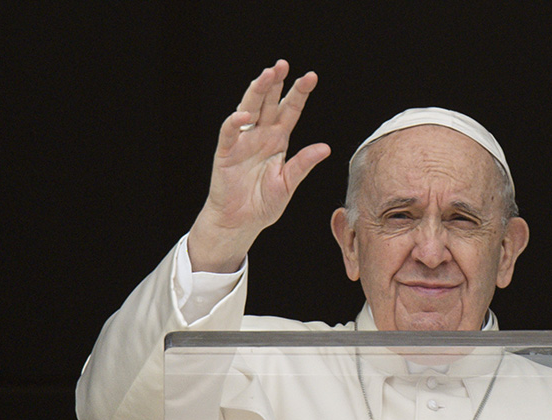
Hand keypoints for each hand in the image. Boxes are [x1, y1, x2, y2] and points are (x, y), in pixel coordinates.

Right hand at [188, 60, 331, 271]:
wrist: (240, 222)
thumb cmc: (263, 204)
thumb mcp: (288, 183)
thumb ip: (303, 164)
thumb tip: (325, 148)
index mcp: (278, 141)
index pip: (290, 111)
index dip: (299, 94)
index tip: (311, 77)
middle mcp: (261, 136)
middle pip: (268, 103)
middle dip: (275, 83)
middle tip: (283, 65)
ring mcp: (243, 142)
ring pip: (249, 109)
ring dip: (256, 92)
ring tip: (266, 75)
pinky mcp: (226, 153)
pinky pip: (229, 133)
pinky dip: (235, 123)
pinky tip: (244, 115)